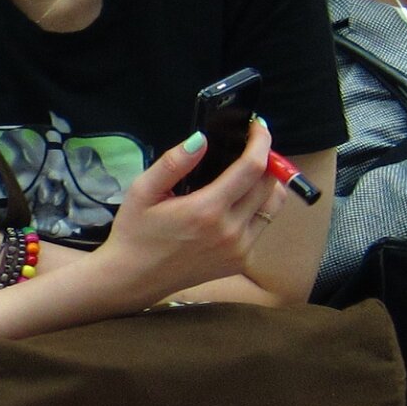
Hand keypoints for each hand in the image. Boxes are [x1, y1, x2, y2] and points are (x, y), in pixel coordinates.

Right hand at [95, 119, 282, 306]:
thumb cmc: (135, 232)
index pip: (252, 168)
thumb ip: (173, 163)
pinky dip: (256, 209)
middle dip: (266, 160)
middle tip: (249, 149)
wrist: (134, 278)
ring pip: (272, 207)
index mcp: (207, 210)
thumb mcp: (142, 191)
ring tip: (247, 174)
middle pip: (269, 185)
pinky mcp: (240, 262)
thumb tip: (201, 139)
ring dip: (266, 185)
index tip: (258, 128)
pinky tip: (234, 204)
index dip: (261, 142)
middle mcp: (231, 231)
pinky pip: (261, 227)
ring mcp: (239, 249)